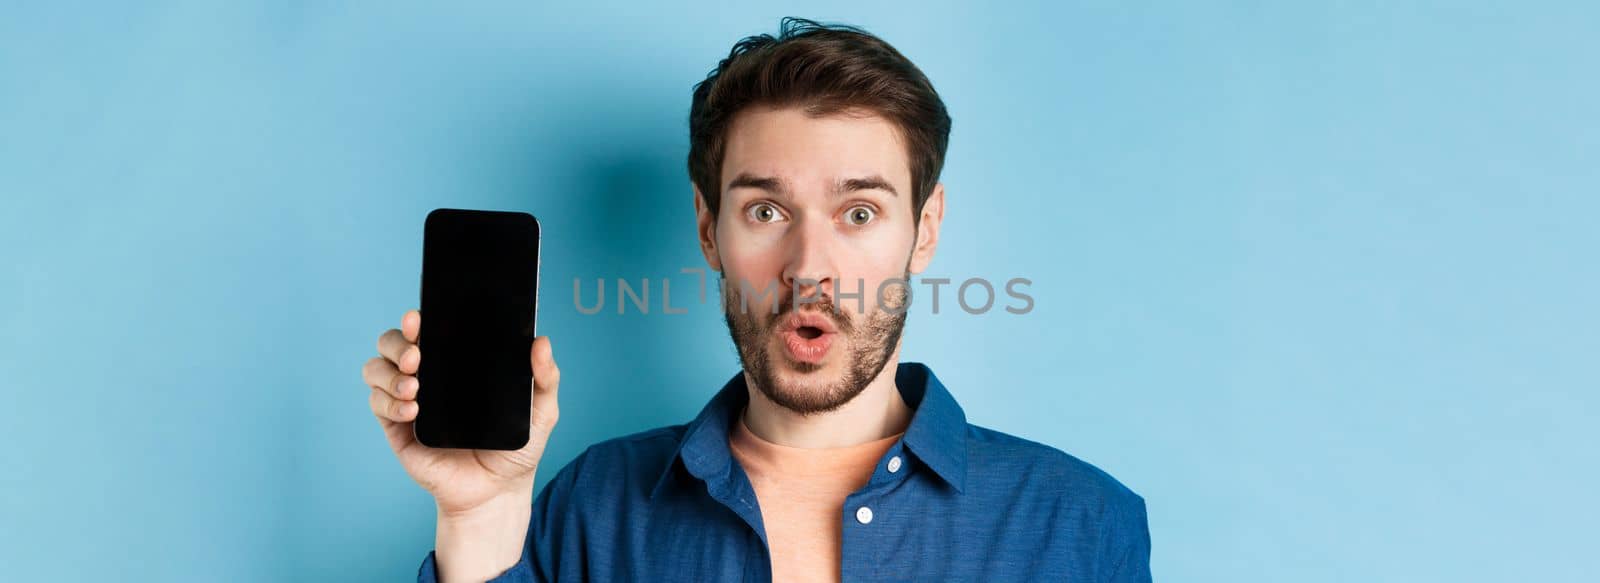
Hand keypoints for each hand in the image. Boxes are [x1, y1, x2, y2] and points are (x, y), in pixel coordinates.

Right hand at [360, 309, 560, 580]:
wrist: (497, 491)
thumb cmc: (515, 447)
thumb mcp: (540, 411)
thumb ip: (545, 377)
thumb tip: (541, 342)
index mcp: (456, 362)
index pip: (428, 329)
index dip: (416, 319)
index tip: (418, 319)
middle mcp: (427, 375)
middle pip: (392, 342)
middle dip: (397, 343)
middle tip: (417, 356)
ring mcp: (408, 400)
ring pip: (376, 369)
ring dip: (389, 373)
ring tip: (415, 388)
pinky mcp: (397, 428)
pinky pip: (378, 405)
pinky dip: (389, 404)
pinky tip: (413, 412)